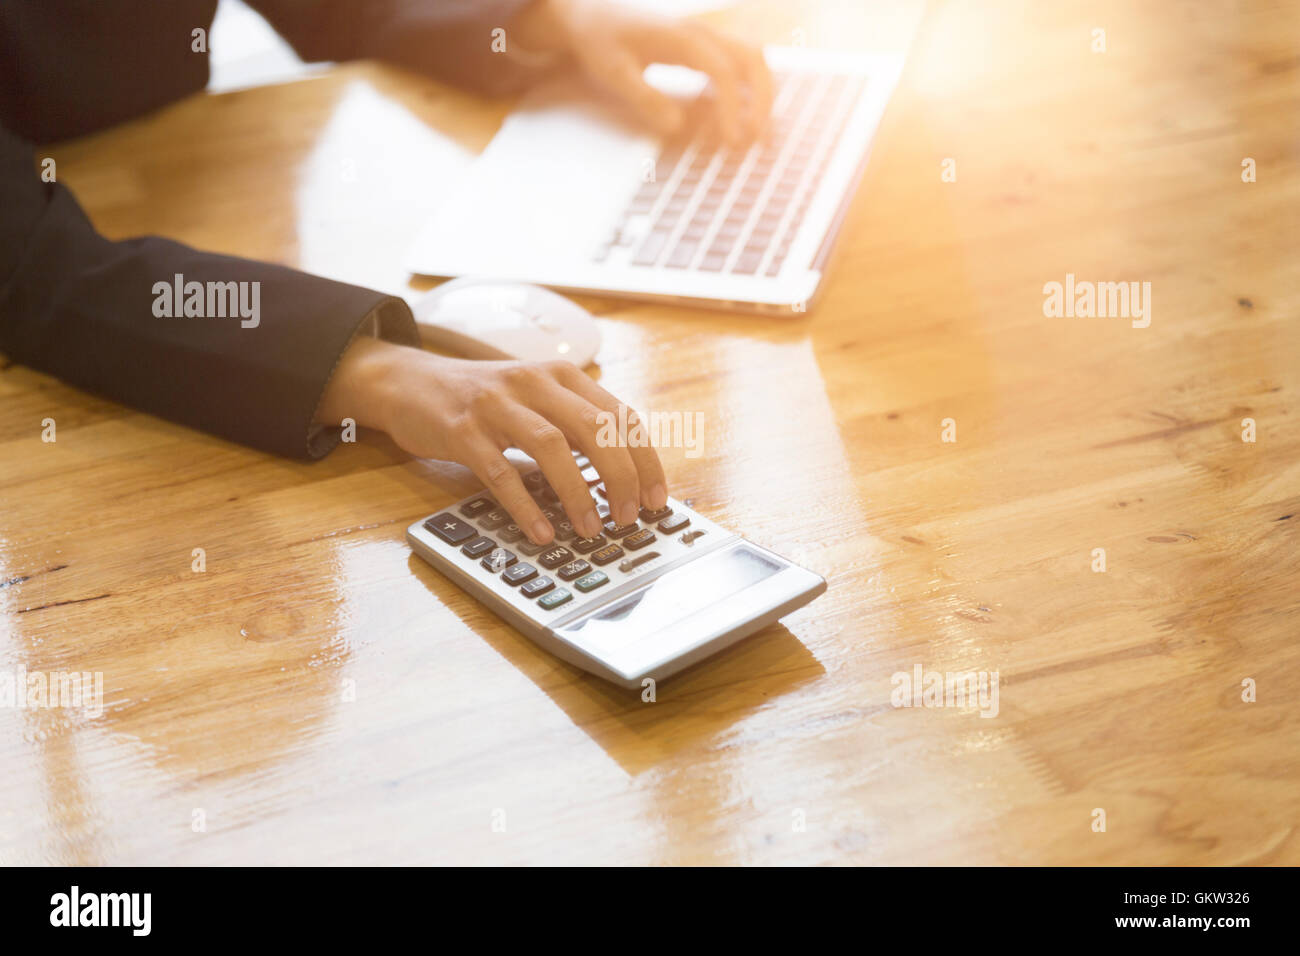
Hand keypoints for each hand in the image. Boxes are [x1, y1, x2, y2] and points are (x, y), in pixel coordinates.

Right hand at [316, 337, 667, 545]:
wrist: (408, 382)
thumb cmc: (482, 401)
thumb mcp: (536, 401)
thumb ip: (575, 428)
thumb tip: (622, 480)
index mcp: (563, 376)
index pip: (621, 415)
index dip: (645, 460)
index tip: (657, 499)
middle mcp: (534, 382)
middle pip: (595, 428)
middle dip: (621, 477)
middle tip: (629, 517)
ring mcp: (496, 404)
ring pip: (552, 446)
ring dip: (578, 493)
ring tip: (590, 529)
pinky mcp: (462, 429)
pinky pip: (500, 470)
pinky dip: (525, 505)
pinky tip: (541, 532)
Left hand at [509, 0, 772, 143]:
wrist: (592, 13)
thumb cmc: (601, 41)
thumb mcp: (613, 71)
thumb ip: (644, 97)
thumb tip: (676, 127)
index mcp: (681, 36)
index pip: (722, 70)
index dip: (733, 107)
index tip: (732, 141)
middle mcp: (701, 31)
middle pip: (752, 57)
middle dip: (764, 99)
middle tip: (758, 140)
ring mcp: (706, 35)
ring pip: (752, 57)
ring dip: (763, 93)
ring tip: (757, 134)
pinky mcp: (704, 45)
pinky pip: (739, 63)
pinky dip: (749, 89)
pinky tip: (740, 118)